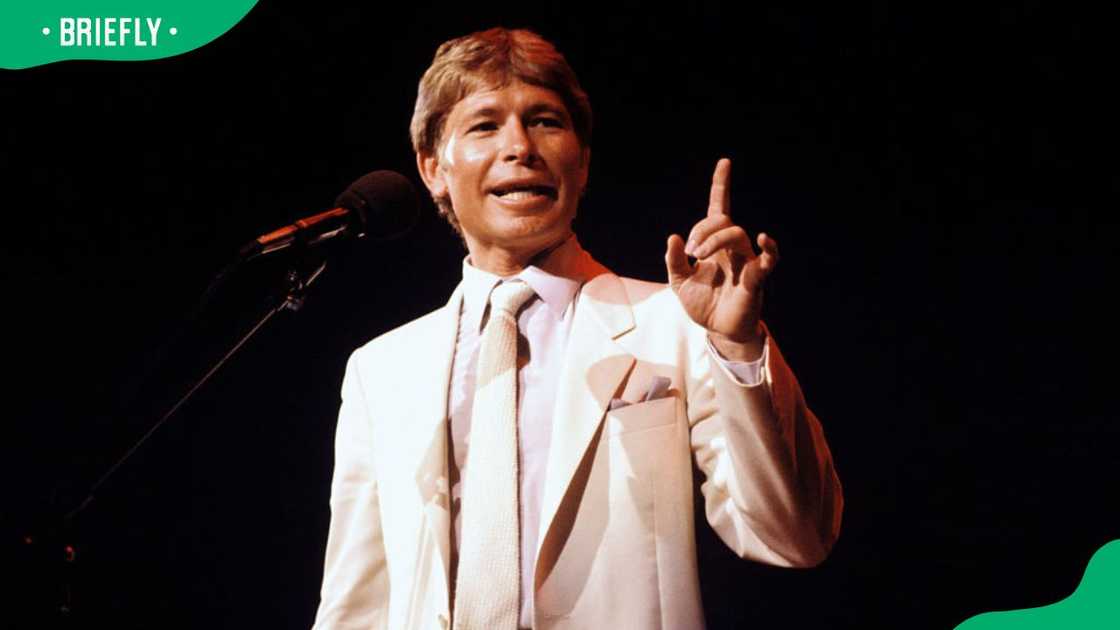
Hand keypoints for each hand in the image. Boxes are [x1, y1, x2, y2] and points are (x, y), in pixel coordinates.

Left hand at [665, 158, 778, 360]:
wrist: (717, 330)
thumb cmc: (703, 304)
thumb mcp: (679, 282)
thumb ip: (673, 261)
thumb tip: (673, 237)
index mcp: (714, 245)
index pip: (719, 209)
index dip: (721, 186)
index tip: (725, 163)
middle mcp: (732, 248)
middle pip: (724, 221)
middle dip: (703, 230)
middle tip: (691, 251)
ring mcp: (745, 261)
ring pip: (737, 234)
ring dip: (715, 239)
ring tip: (699, 256)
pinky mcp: (755, 278)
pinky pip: (767, 259)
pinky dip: (769, 248)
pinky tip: (764, 238)